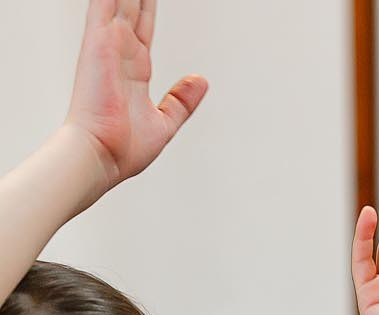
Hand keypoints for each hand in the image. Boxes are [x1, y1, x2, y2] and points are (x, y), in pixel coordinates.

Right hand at [64, 0, 206, 194]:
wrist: (101, 155)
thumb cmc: (124, 148)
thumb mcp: (164, 123)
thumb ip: (181, 101)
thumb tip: (200, 80)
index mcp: (135, 66)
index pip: (144, 20)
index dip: (150, 0)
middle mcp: (120, 48)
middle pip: (134, 0)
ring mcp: (109, 40)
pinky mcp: (99, 38)